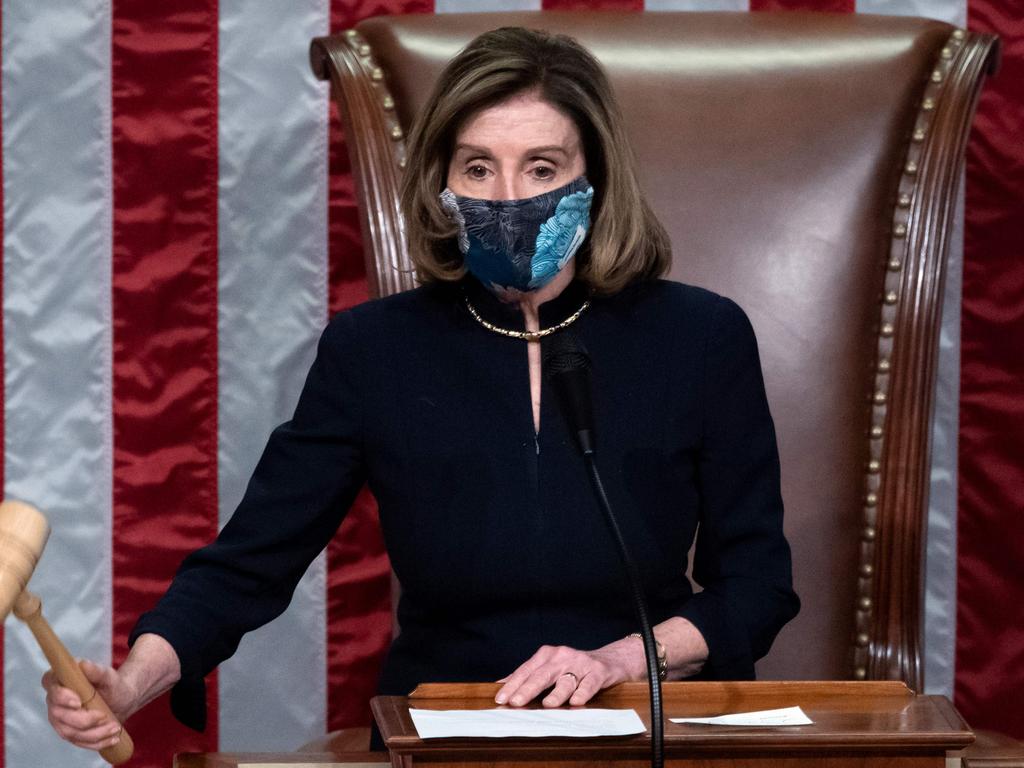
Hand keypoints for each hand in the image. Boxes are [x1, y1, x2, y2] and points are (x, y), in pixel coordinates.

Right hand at [42, 659, 134, 751]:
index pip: (49, 685)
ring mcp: (60, 718)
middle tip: (105, 716)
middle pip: (59, 714)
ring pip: (69, 732)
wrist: (121, 699)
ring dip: (93, 733)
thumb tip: (83, 664)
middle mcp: (55, 700)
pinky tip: (113, 738)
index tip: (78, 702)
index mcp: (60, 679)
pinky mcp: (69, 732)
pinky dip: (97, 742)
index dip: (61, 696)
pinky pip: (79, 742)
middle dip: (83, 719)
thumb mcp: (108, 675)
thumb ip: (96, 670)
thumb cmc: (112, 684)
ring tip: (115, 727)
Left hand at [495, 638, 645, 708]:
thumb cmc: (573, 667)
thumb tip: (501, 685)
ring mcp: (580, 663)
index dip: (513, 684)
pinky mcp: (598, 672)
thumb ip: (528, 676)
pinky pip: (589, 684)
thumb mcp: (550, 667)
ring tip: (547, 704)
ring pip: (566, 680)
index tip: (501, 698)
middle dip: (528, 689)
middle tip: (516, 702)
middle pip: (542, 674)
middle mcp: (562, 656)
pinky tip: (576, 701)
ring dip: (556, 693)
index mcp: (547, 655)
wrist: (609, 660)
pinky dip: (583, 693)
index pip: (527, 670)